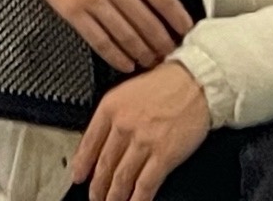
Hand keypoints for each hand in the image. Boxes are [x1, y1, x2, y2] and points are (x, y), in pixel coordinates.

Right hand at [24, 0, 191, 71]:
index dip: (178, 19)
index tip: (185, 29)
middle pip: (147, 22)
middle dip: (163, 42)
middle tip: (171, 51)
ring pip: (126, 35)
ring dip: (143, 53)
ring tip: (152, 60)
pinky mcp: (74, 11)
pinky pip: (99, 40)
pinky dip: (116, 56)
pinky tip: (125, 62)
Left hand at [72, 62, 209, 200]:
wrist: (194, 84)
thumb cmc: (164, 85)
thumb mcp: (126, 92)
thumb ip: (112, 116)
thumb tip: (102, 140)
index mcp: (110, 108)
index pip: (89, 142)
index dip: (82, 164)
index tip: (78, 176)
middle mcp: (123, 126)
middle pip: (104, 163)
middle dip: (97, 185)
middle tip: (93, 196)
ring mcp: (143, 142)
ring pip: (122, 177)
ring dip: (114, 195)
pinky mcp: (164, 156)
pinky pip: (146, 183)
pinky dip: (138, 198)